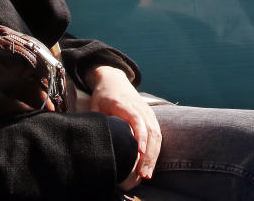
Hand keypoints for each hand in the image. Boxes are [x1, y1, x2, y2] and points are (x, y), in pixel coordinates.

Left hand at [86, 65, 160, 185]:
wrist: (114, 79)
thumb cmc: (102, 96)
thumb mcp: (95, 106)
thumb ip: (99, 123)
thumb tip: (98, 143)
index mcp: (125, 104)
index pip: (137, 120)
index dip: (140, 136)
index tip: (139, 152)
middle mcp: (140, 108)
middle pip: (150, 132)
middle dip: (148, 155)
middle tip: (142, 174)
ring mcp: (148, 113)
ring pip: (157, 136)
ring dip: (153, 157)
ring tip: (146, 175)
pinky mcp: (151, 118)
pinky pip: (158, 136)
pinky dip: (155, 152)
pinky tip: (149, 167)